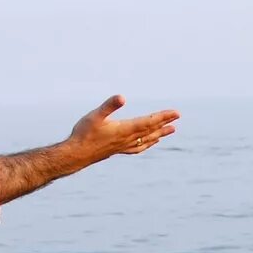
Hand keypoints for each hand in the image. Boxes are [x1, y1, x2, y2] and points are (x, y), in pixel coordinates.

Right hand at [64, 95, 179, 161]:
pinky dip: (148, 144)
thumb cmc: (84, 134)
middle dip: (164, 123)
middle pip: (150, 130)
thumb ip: (109, 106)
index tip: (176, 113)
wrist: (76, 155)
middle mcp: (127, 139)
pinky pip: (138, 147)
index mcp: (124, 129)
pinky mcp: (118, 150)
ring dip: (159, 134)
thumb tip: (122, 97)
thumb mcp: (95, 116)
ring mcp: (123, 146)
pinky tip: (151, 142)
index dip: (163, 117)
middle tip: (177, 118)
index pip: (149, 122)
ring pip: (147, 140)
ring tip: (171, 130)